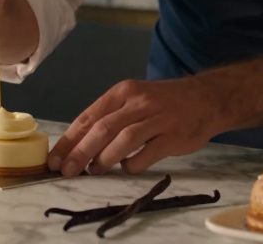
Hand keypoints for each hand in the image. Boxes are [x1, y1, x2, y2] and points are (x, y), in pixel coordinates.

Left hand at [49, 76, 221, 176]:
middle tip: (67, 171)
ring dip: (104, 158)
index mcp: (123, 92)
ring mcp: (157, 118)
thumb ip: (111, 116)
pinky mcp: (173, 135)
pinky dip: (132, 164)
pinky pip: (147, 153)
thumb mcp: (134, 98)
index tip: (55, 158)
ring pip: (123, 139)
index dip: (69, 139)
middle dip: (80, 152)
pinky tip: (126, 167)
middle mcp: (138, 102)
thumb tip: (79, 144)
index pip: (89, 116)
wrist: (206, 98)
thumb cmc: (163, 102)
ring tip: (94, 170)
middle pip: (102, 128)